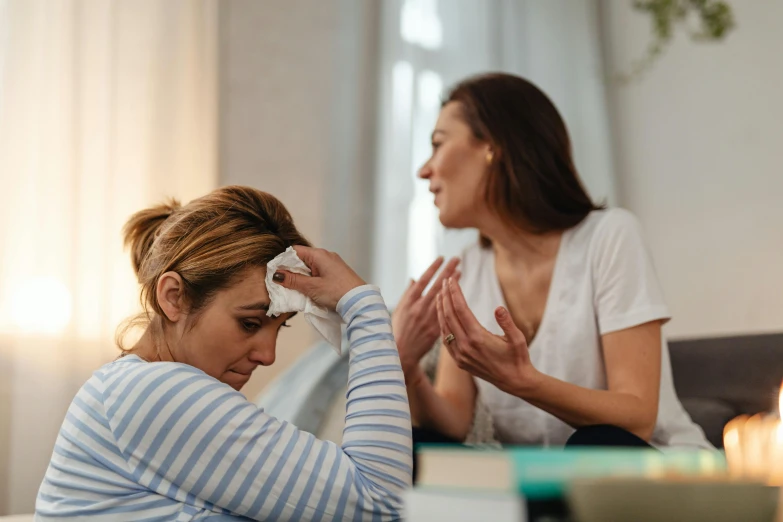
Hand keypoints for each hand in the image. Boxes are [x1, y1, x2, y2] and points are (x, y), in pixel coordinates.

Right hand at [272, 245, 365, 309]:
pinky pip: (318, 274)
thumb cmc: (337, 292)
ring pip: (309, 268)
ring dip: (301, 278)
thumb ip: (293, 280)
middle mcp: (326, 256)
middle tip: (282, 284)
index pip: (295, 251)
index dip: (283, 260)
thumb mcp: (311, 287)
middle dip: (291, 271)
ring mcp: (332, 265)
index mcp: (319, 255)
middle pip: (302, 260)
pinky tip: (307, 291)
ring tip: (294, 290)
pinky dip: (310, 281)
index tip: (275, 273)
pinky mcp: (336, 274)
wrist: (359, 301)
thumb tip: (276, 274)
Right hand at [392, 257, 459, 373]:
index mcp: (409, 302)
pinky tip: (459, 294)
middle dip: (447, 271)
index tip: (442, 258)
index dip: (433, 268)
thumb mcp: (398, 309)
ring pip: (444, 298)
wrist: (401, 353)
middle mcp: (419, 308)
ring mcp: (428, 319)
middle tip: (457, 259)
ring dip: (452, 284)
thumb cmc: (397, 329)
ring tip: (460, 271)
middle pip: (436, 286)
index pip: (424, 280)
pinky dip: (453, 302)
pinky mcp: (436, 329)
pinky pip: (446, 313)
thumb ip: (408, 294)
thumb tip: (414, 279)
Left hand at [436, 278, 540, 395]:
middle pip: (449, 316)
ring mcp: (460, 355)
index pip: (461, 309)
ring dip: (440, 310)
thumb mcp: (518, 339)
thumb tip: (499, 308)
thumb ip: (507, 323)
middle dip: (445, 297)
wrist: (514, 382)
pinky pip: (445, 341)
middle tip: (444, 282)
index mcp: (478, 338)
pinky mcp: (459, 361)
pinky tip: (442, 317)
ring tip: (440, 295)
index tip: (451, 280)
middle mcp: (465, 346)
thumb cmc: (518, 358)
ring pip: (444, 328)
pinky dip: (442, 326)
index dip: (455, 293)